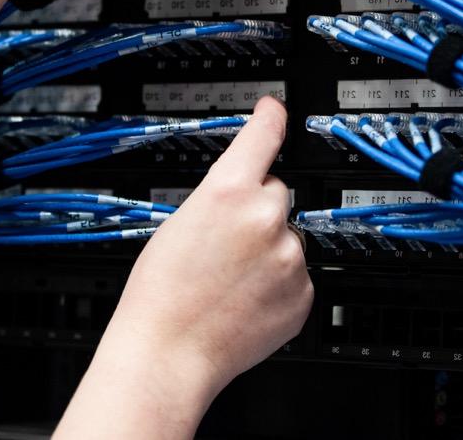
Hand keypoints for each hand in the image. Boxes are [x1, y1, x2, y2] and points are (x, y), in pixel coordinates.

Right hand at [55, 97, 310, 438]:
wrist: (167, 353)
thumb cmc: (160, 294)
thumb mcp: (179, 222)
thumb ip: (220, 199)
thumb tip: (245, 197)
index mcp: (229, 191)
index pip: (263, 136)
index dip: (270, 118)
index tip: (274, 110)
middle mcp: (266, 217)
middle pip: (276, 192)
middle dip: (256, 210)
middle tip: (224, 243)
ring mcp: (288, 256)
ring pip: (286, 236)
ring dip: (267, 249)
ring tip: (228, 280)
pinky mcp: (301, 292)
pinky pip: (295, 274)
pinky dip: (276, 283)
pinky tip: (244, 299)